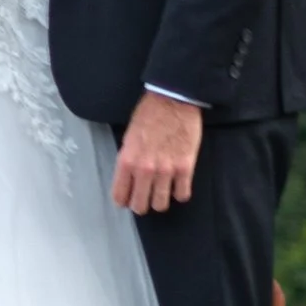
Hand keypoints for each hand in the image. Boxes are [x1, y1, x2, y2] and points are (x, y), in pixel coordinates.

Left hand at [110, 89, 202, 215]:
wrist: (173, 100)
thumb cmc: (149, 113)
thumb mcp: (129, 136)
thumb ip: (129, 159)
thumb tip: (130, 176)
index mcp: (127, 160)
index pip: (120, 196)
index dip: (124, 199)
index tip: (128, 198)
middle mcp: (144, 169)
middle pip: (140, 206)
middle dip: (141, 204)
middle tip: (145, 198)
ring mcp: (166, 170)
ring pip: (161, 204)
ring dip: (160, 201)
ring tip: (161, 192)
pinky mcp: (185, 168)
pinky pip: (182, 195)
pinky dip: (180, 193)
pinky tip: (178, 185)